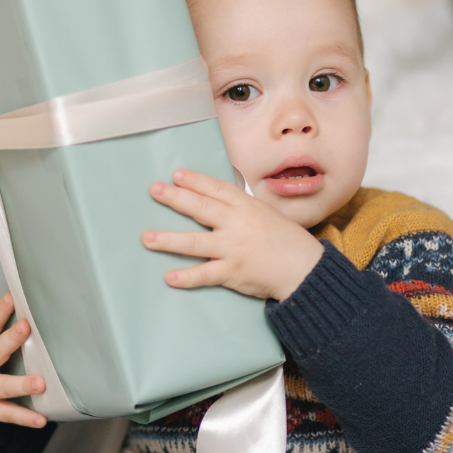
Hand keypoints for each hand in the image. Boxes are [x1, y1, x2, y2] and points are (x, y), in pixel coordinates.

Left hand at [142, 168, 324, 300]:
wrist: (304, 268)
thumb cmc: (286, 240)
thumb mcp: (265, 214)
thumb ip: (240, 208)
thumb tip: (217, 200)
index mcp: (246, 207)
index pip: (216, 189)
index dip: (195, 181)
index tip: (176, 174)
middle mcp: (237, 225)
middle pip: (201, 209)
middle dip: (175, 199)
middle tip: (154, 190)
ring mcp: (233, 249)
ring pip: (195, 242)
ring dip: (169, 239)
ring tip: (147, 237)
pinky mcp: (232, 272)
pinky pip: (205, 275)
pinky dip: (186, 277)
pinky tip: (169, 277)